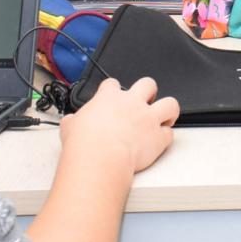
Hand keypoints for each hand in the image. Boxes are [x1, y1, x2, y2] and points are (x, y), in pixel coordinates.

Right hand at [61, 77, 176, 172]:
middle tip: (144, 103)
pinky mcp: (158, 137)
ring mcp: (148, 118)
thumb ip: (74, 120)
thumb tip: (70, 123)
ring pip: (170, 103)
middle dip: (148, 92)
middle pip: (148, 84)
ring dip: (168, 110)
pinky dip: (166, 137)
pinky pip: (169, 133)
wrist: (100, 157)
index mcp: (109, 98)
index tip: (113, 97)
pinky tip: (160, 141)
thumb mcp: (70, 126)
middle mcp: (132, 103)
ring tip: (164, 118)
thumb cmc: (85, 143)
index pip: (113, 84)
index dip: (114, 90)